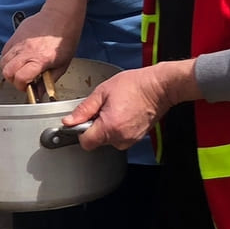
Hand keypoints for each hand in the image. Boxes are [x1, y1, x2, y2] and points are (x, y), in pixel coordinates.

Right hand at [0, 0, 86, 87]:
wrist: (61, 15)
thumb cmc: (65, 38)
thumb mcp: (62, 64)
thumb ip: (49, 81)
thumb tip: (39, 93)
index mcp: (40, 59)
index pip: (21, 78)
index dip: (22, 86)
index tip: (28, 87)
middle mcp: (26, 51)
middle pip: (7, 72)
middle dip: (13, 80)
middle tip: (23, 80)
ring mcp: (18, 43)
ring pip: (3, 62)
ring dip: (9, 70)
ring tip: (20, 69)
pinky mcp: (15, 36)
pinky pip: (4, 52)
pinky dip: (8, 59)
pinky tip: (18, 59)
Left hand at [61, 61, 193, 150]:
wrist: (160, 86)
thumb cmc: (135, 85)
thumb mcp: (103, 92)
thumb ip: (84, 110)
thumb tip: (69, 121)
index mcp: (109, 127)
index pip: (85, 143)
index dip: (80, 131)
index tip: (83, 120)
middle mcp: (120, 138)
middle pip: (97, 141)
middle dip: (95, 127)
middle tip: (103, 109)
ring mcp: (130, 139)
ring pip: (108, 140)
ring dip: (107, 127)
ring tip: (115, 109)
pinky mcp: (137, 138)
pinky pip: (119, 137)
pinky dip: (117, 128)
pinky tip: (123, 113)